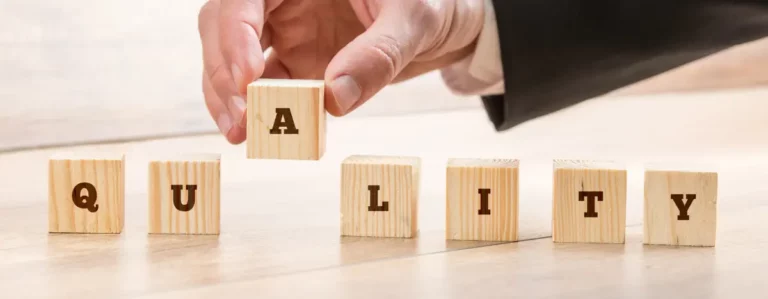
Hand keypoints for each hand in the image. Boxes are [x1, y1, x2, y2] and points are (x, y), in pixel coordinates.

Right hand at [199, 0, 484, 143]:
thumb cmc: (433, 0)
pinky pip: (266, 85)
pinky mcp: (297, 61)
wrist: (449, 22)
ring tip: (240, 132)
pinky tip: (259, 133)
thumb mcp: (414, 18)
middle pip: (225, 24)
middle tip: (240, 117)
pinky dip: (258, 109)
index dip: (235, 32)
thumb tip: (333, 100)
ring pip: (234, 57)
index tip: (249, 76)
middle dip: (224, 71)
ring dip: (229, 95)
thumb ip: (377, 55)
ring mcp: (288, 30)